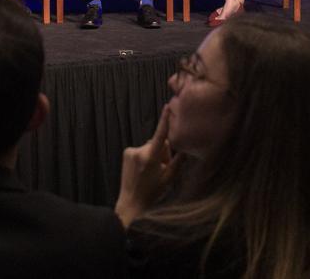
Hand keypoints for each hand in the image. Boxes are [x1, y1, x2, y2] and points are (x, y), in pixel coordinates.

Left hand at [115, 104, 180, 227]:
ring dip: (153, 156)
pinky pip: (141, 151)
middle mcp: (139, 151)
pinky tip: (143, 171)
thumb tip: (182, 149)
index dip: (165, 120)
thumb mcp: (169, 179)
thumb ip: (176, 162)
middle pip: (158, 144)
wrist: (130, 203)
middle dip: (163, 153)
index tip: (167, 106)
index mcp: (150, 157)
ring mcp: (130, 152)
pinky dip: (145, 157)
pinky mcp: (126, 153)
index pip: (160, 135)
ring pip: (149, 147)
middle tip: (162, 170)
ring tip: (151, 173)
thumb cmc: (152, 193)